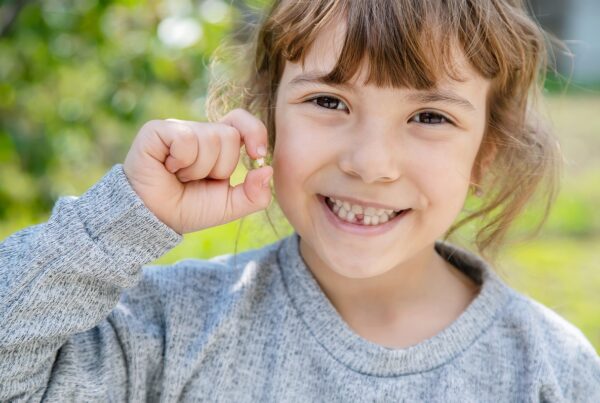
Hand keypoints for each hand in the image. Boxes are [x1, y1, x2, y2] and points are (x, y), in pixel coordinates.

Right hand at [123, 109, 272, 234]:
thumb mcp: (229, 207)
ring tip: (180, 176)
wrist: (155, 218)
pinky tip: (168, 167)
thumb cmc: (189, 208)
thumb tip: (268, 170)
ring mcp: (178, 128)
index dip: (255, 133)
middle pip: (229, 136)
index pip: (242, 122)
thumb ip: (255, 195)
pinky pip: (185, 139)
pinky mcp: (157, 131)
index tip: (257, 155)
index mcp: (218, 144)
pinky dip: (181, 161)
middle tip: (197, 179)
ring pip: (209, 139)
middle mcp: (199, 132)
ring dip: (197, 169)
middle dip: (219, 168)